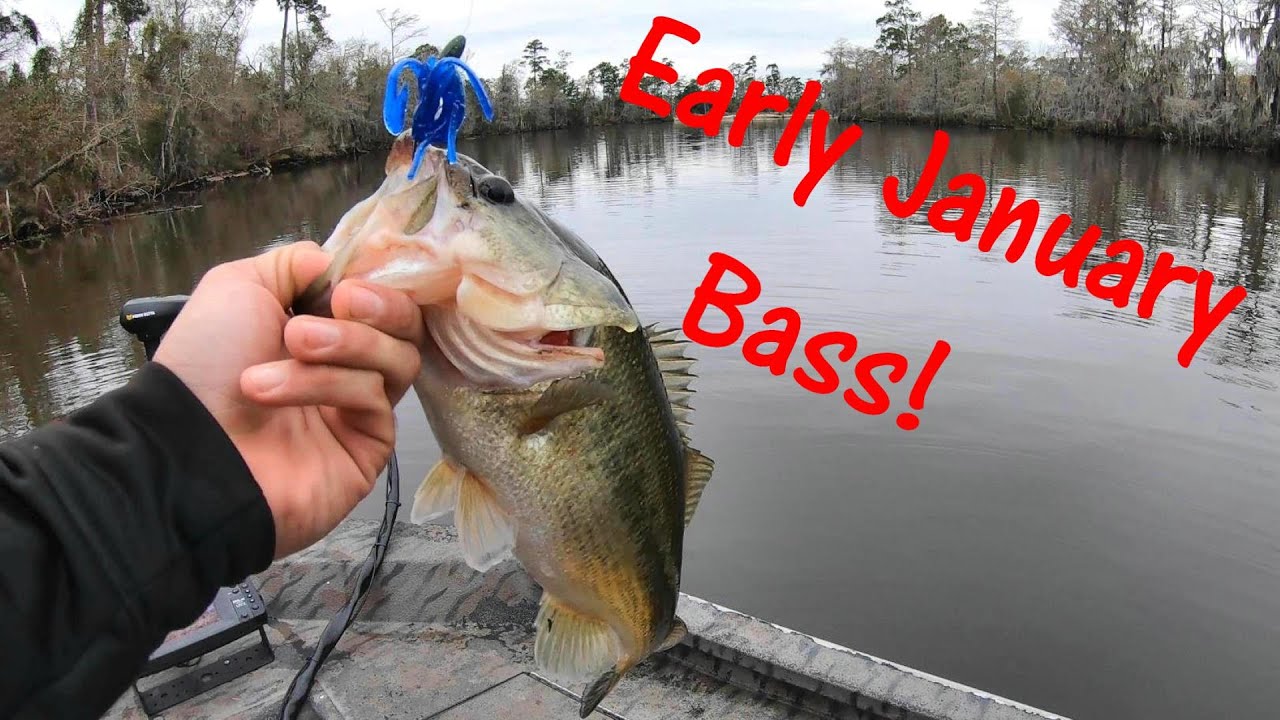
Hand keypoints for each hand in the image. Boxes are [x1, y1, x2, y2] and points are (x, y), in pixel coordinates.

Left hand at [154, 241, 424, 557]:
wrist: (187, 441)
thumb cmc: (205, 363)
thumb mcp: (239, 285)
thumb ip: (297, 264)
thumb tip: (342, 268)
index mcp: (319, 325)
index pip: (381, 298)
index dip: (377, 284)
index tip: (349, 282)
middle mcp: (345, 364)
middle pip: (406, 328)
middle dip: (380, 308)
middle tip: (342, 303)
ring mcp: (359, 408)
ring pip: (397, 360)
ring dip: (343, 344)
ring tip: (292, 346)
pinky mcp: (369, 446)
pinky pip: (375, 400)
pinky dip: (329, 385)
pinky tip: (279, 391)